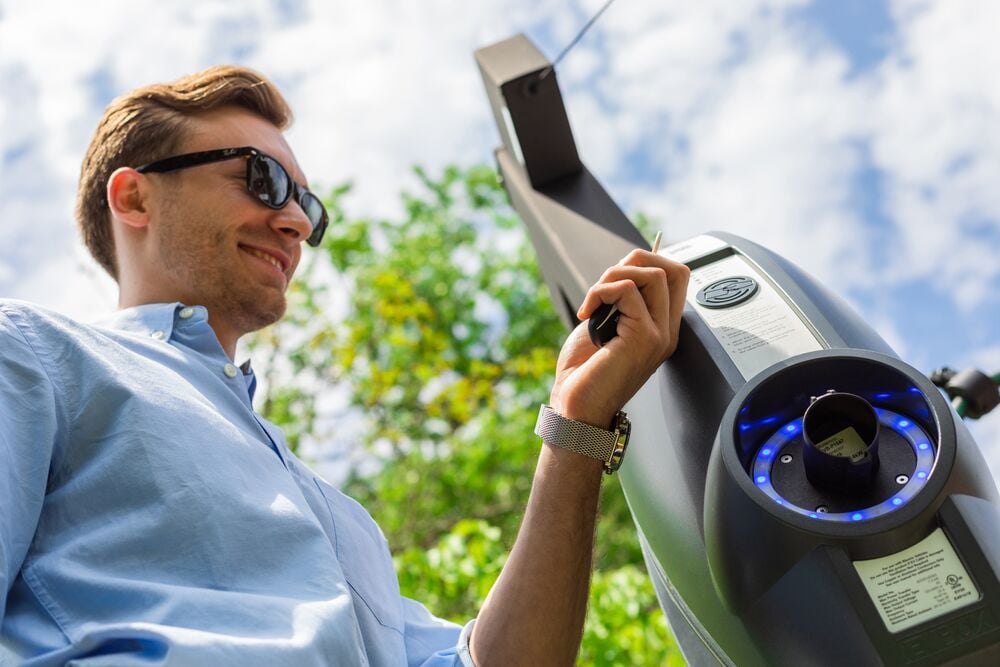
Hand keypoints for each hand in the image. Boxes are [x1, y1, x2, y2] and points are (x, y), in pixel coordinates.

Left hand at [549, 249, 689, 427]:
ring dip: (613, 276)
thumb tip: (622, 268)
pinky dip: (599, 292)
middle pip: (672, 269)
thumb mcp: (604, 325)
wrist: (575, 409)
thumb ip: (620, 300)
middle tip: (604, 287)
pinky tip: (586, 314)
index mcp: (660, 327)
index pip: (676, 277)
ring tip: (593, 303)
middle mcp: (666, 331)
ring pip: (653, 274)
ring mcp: (659, 334)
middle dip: (632, 262)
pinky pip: (627, 290)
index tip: (612, 281)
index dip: (646, 264)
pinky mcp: (644, 337)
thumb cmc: (584, 372)